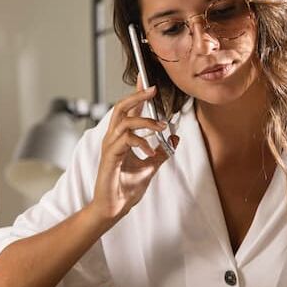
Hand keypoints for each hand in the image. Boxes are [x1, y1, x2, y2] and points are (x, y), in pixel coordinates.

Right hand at [87, 85, 177, 225]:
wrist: (114, 208)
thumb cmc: (126, 188)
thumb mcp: (151, 166)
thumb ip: (162, 151)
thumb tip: (175, 136)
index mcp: (121, 138)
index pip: (128, 110)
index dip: (137, 93)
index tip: (144, 79)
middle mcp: (113, 139)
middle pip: (121, 107)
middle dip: (137, 96)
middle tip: (153, 89)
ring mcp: (110, 147)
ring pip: (124, 121)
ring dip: (145, 121)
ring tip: (160, 127)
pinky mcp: (110, 158)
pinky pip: (125, 141)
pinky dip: (140, 142)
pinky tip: (150, 151)